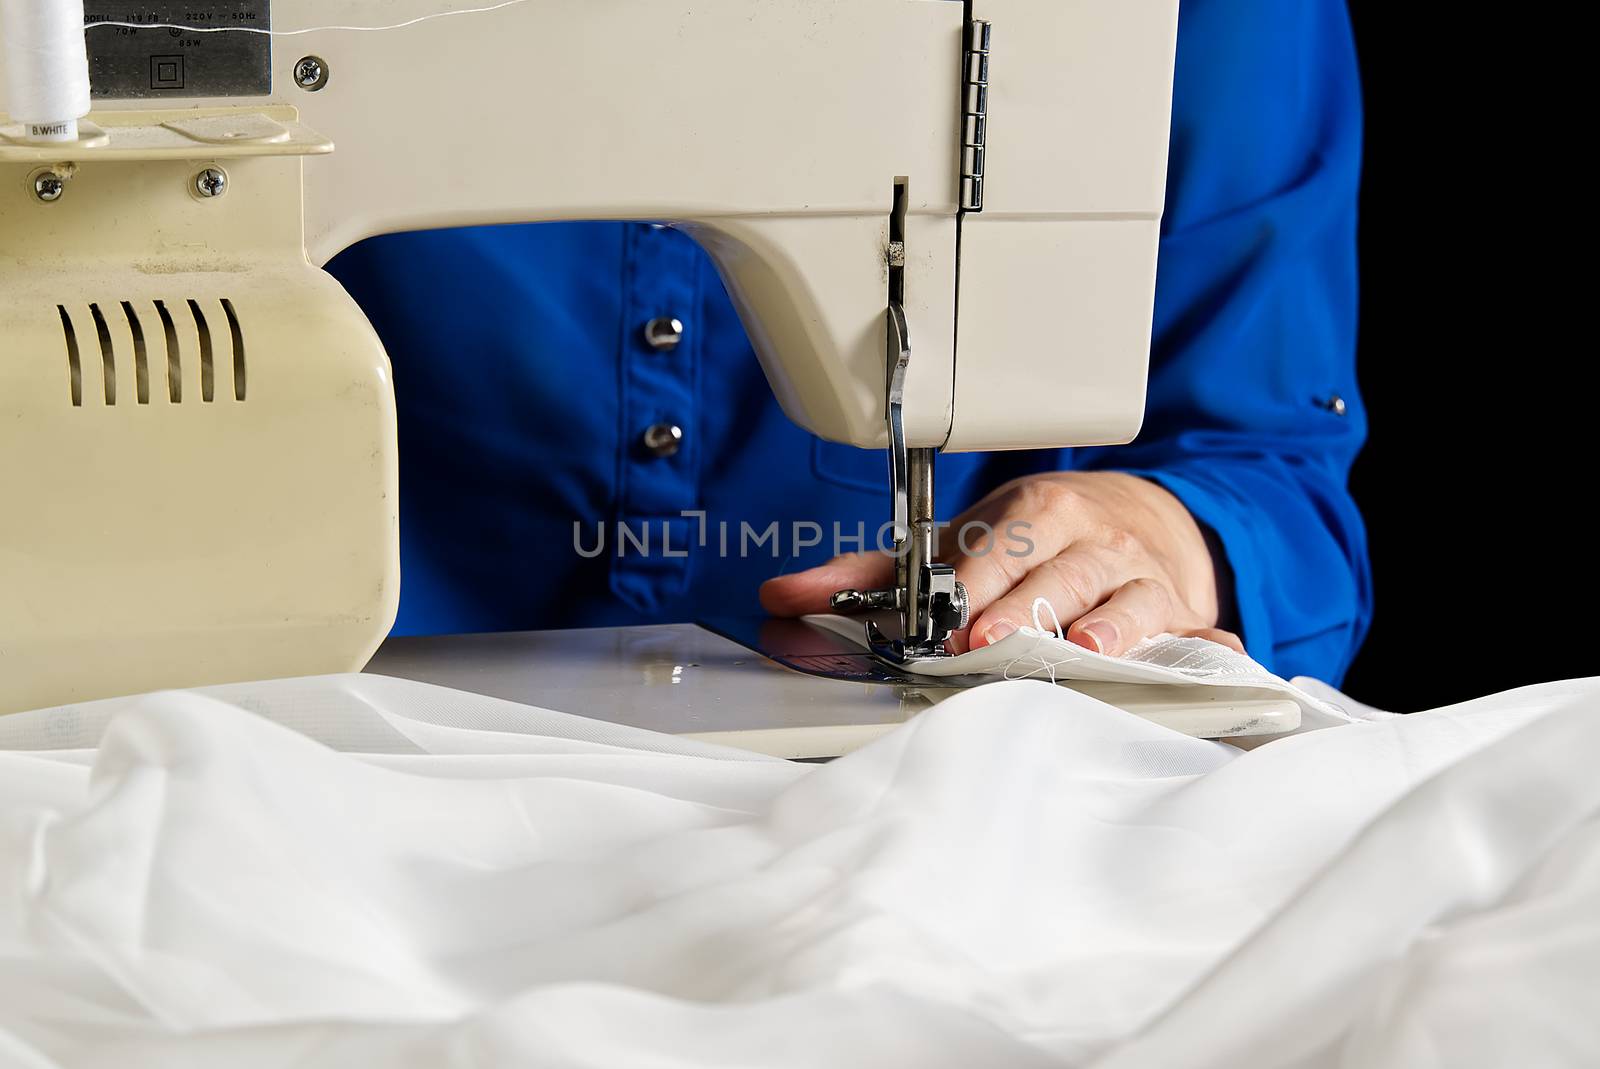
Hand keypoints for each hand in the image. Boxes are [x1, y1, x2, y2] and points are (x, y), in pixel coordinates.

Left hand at [759, 472, 1242, 656]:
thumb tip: (785, 597)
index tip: (950, 615)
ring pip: (1130, 600)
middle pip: (1061, 572)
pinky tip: (1217, 664)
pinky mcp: (1184, 617)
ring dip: (1108, 628)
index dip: (975, 580)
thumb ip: (875, 576)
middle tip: (991, 642)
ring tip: (1082, 653)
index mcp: (1035, 516)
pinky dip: (1212, 651)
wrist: (1136, 517)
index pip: (1002, 545)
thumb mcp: (960, 544)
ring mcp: (1143, 579)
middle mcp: (1094, 542)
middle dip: (1026, 606)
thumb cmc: (1034, 540)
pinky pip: (1203, 635)